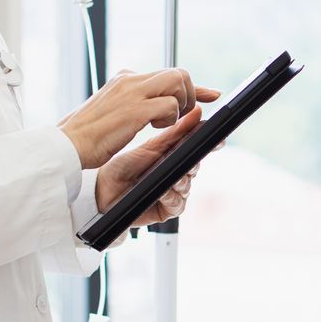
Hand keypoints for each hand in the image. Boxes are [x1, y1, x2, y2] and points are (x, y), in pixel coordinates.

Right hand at [59, 69, 220, 168]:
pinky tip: (153, 129)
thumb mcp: (112, 111)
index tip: (212, 95)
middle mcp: (130, 80)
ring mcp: (133, 92)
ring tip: (163, 124)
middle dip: (191, 94)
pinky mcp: (135, 109)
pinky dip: (170, 118)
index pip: (167, 74)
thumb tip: (155, 107)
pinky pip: (170, 105)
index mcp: (125, 79)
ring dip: (181, 106)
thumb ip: (133, 103)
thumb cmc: (87, 135)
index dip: (194, 87)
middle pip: (178, 73)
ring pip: (178, 83)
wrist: (67, 144)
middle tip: (183, 116)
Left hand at [95, 105, 204, 225]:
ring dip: (179, 180)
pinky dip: (171, 196)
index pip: (197, 149)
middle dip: (191, 162)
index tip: (217, 141)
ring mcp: (174, 192)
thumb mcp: (152, 146)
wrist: (103, 189)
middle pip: (195, 167)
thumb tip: (198, 113)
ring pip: (187, 185)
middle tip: (185, 158)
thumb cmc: (124, 166)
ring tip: (168, 175)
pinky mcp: (168, 209)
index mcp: (175, 156)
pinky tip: (163, 191)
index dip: (208, 145)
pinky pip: (178, 203)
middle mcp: (177, 174)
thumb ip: (177, 132)